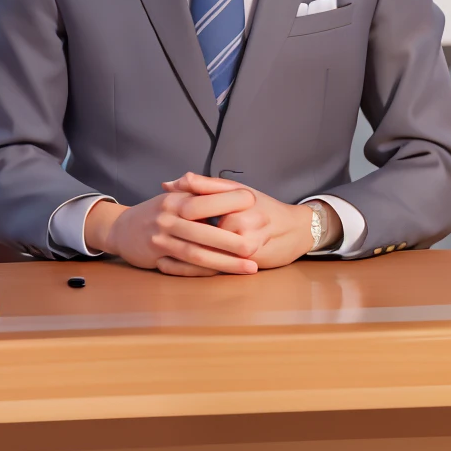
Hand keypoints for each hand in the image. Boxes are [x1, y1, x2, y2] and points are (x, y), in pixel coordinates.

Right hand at [85, 176, 260, 275]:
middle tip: (257, 246)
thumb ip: (200, 189)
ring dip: (224, 262)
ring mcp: (160, 241)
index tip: (255, 203)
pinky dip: (203, 272)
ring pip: (196, 254)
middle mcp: (168, 219)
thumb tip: (232, 186)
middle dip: (232, 241)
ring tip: (249, 267)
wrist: (121, 229)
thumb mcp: (175, 195)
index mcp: (176, 200)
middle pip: (203, 232)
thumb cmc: (157, 211)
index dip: (230, 202)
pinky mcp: (156, 259)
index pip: (206, 200)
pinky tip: (223, 274)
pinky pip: (183, 268)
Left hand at [162, 172, 331, 270]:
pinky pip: (208, 267)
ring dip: (176, 252)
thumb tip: (170, 183)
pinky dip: (185, 268)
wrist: (297, 230)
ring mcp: (244, 245)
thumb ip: (205, 185)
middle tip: (153, 231)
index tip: (159, 206)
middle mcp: (244, 222)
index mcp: (240, 200)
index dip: (175, 208)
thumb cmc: (264, 208)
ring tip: (156, 248)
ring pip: (202, 251)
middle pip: (197, 231)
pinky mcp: (243, 263)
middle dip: (173, 233)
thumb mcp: (237, 190)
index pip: (197, 205)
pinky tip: (167, 264)